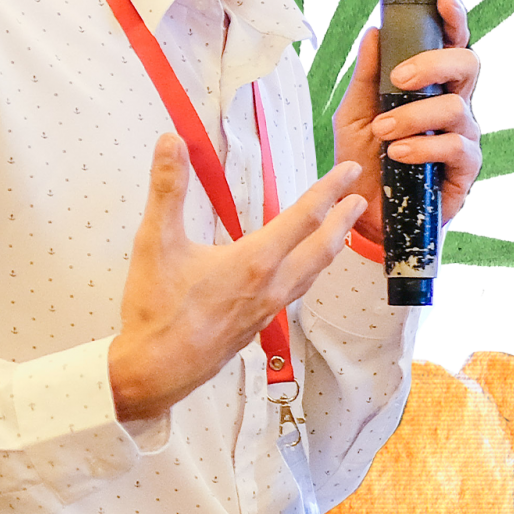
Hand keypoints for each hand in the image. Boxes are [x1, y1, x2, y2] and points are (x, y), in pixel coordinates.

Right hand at [110, 135, 366, 420]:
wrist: (154, 372)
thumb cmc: (156, 309)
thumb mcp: (155, 242)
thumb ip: (167, 188)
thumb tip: (171, 141)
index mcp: (254, 261)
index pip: (304, 216)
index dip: (330, 189)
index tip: (350, 170)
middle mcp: (271, 286)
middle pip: (321, 248)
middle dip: (342, 220)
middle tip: (359, 198)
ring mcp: (267, 310)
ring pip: (312, 273)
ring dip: (330, 247)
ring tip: (340, 231)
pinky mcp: (257, 326)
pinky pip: (296, 291)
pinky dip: (309, 271)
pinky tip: (299, 271)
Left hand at [333, 0, 481, 245]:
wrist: (364, 213)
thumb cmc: (363, 159)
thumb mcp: (354, 114)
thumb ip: (366, 76)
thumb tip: (376, 33)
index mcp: (429, 85)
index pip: (449, 44)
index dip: (453, 19)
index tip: (442, 1)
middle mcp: (451, 104)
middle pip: (466, 65)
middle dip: (435, 64)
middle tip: (400, 79)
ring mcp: (462, 135)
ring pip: (456, 108)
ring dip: (416, 116)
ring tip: (384, 132)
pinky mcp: (465, 169)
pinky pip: (457, 148)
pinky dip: (424, 148)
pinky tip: (399, 153)